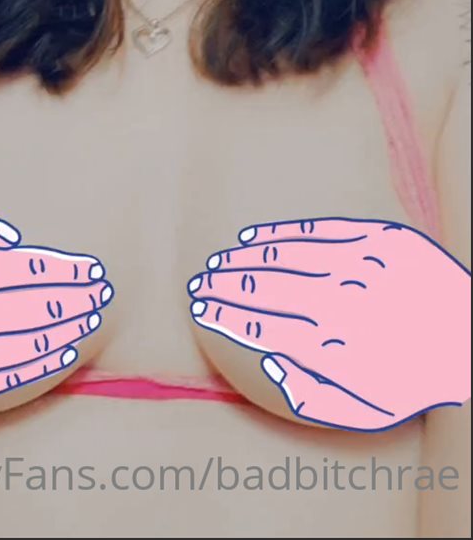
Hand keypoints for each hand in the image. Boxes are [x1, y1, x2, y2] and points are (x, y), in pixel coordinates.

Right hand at [0, 192, 112, 408]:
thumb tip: (10, 234)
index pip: (24, 269)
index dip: (64, 271)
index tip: (94, 270)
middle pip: (30, 307)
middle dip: (72, 301)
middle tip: (102, 296)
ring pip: (18, 345)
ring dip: (61, 334)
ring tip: (88, 323)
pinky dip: (31, 369)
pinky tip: (56, 357)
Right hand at [188, 217, 470, 430]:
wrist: (468, 340)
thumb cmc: (411, 381)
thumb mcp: (366, 410)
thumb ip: (311, 395)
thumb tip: (265, 366)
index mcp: (337, 348)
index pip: (263, 328)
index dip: (225, 318)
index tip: (199, 311)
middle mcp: (344, 303)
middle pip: (267, 290)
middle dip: (225, 287)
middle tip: (197, 284)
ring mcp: (361, 265)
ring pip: (286, 257)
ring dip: (245, 258)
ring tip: (218, 262)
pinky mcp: (377, 239)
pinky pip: (317, 231)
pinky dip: (280, 234)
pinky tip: (254, 237)